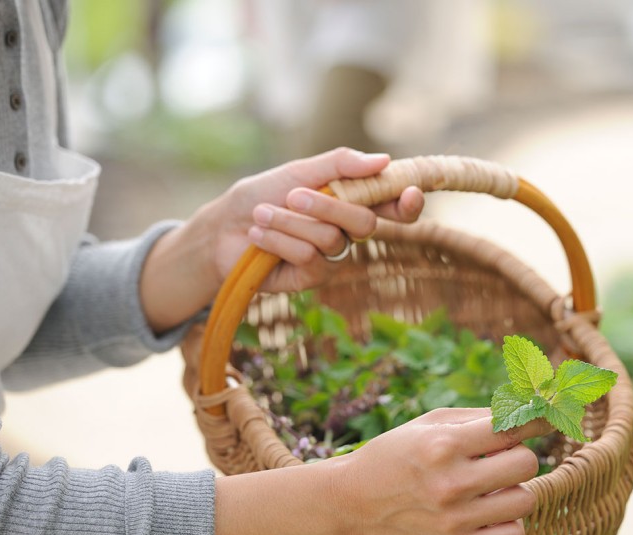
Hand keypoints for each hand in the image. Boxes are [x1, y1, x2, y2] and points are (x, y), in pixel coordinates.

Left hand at [140, 148, 423, 333]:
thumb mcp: (298, 171)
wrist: (221, 228)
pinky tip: (259, 234)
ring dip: (291, 222)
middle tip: (294, 195)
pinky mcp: (311, 278)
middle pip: (364, 224)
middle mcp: (346, 231)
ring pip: (331, 239)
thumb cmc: (260, 195)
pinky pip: (310, 259)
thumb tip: (383, 159)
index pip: (391, 206)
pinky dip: (280, 241)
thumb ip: (340, 164)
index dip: (407, 203)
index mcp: (351, 201)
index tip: (411, 193)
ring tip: (261, 213)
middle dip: (329, 207)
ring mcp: (331, 257)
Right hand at [334, 408, 548, 534]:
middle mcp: (451, 483)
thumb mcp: (430, 423)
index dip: (536, 420)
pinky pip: (515, 534)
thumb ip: (480, 417)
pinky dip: (508, 520)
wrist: (353, 503)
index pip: (511, 428)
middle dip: (518, 455)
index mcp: (443, 445)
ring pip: (525, 499)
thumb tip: (530, 411)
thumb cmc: (397, 455)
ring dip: (513, 488)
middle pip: (526, 463)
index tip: (546, 418)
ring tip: (489, 485)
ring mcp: (455, 520)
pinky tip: (487, 509)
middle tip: (499, 457)